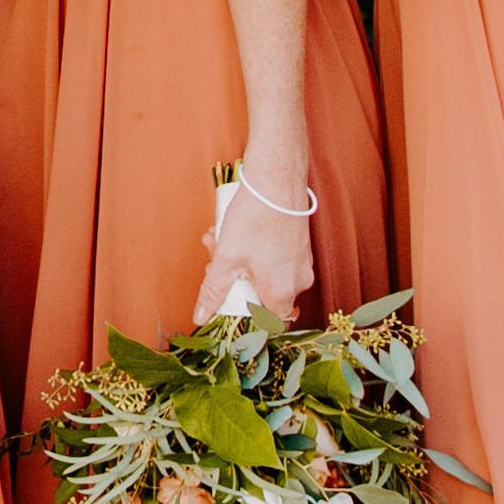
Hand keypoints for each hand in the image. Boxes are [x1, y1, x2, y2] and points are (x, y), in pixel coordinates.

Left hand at [194, 171, 318, 324]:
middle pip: (261, 294)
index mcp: (282, 292)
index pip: (267, 322)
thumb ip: (213, 291)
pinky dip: (252, 250)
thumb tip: (202, 316)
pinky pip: (274, 258)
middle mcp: (298, 281)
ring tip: (216, 238)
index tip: (226, 300)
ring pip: (264, 272)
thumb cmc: (255, 219)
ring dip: (237, 260)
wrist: (277, 180)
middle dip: (232, 279)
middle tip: (213, 261)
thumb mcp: (226, 259)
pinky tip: (231, 230)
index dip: (243, 314)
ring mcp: (301, 262)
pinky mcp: (298, 245)